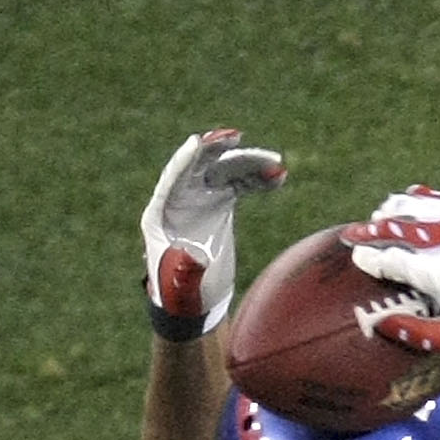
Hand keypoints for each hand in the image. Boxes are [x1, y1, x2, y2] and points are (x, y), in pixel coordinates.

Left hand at [143, 128, 285, 338]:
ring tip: (275, 164)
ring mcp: (201, 198)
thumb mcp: (180, 287)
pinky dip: (257, 178)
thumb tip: (195, 256)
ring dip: (249, 164)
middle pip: (201, 166)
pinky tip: (278, 175)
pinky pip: (240, 183)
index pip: (174, 178)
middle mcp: (180, 198)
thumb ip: (184, 273)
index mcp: (162, 212)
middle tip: (237, 139)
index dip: (186, 159)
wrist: (194, 299)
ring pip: (225, 171)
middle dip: (219, 152)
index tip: (199, 142)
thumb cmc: (180, 295)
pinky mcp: (220, 204)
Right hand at [343, 185, 439, 357]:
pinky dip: (410, 199)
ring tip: (374, 222)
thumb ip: (417, 333)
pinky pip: (429, 197)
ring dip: (387, 213)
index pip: (392, 259)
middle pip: (394, 227)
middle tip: (350, 235)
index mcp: (438, 273)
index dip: (371, 258)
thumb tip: (382, 324)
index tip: (356, 258)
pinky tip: (399, 205)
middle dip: (368, 230)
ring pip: (408, 207)